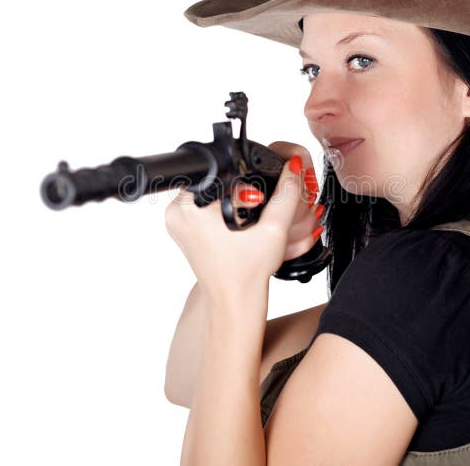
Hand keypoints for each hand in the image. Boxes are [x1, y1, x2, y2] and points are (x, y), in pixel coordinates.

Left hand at [164, 154, 315, 303]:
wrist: (235, 300)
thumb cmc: (247, 273)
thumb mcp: (274, 229)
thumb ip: (286, 193)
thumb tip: (292, 168)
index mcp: (191, 207)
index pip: (221, 173)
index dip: (245, 180)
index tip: (257, 198)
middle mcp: (178, 213)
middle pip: (215, 181)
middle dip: (238, 190)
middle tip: (255, 209)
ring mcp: (177, 223)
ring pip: (210, 193)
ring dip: (230, 200)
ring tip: (245, 223)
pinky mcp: (183, 230)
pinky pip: (204, 208)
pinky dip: (221, 212)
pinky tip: (235, 228)